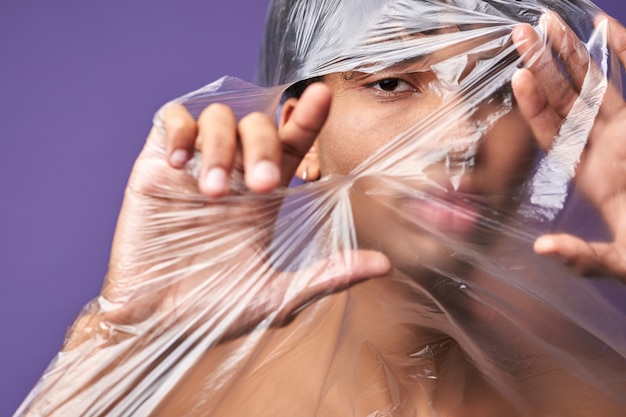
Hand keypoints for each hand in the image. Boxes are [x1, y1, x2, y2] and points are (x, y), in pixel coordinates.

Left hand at [512, 13, 625, 278]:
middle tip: (521, 32)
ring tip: (549, 22)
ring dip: (572, 54)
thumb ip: (583, 256)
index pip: (553, 134)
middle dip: (543, 66)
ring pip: (595, 86)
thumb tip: (543, 249)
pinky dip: (623, 52)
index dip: (534, 106)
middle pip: (566, 101)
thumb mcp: (620, 262)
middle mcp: (605, 147)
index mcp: (591, 175)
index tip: (519, 77)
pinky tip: (604, 28)